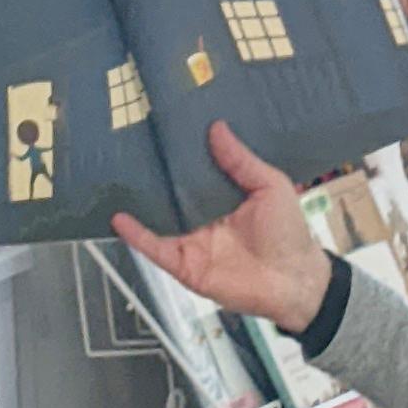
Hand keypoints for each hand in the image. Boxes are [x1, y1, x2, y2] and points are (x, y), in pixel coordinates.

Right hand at [114, 123, 330, 333]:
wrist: (294, 280)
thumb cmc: (289, 233)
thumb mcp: (269, 185)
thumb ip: (241, 160)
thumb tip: (217, 127)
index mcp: (221, 197)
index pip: (192, 173)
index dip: (178, 154)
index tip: (160, 127)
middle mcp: (202, 218)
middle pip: (169, 194)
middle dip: (150, 174)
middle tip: (126, 145)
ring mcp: (192, 242)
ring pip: (157, 220)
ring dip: (138, 203)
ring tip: (113, 177)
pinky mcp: (186, 265)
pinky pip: (157, 249)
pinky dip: (138, 236)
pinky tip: (119, 219)